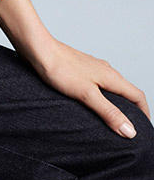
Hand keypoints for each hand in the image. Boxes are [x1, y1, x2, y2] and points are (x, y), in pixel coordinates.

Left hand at [28, 37, 149, 137]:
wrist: (37, 48)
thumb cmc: (60, 68)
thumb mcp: (87, 95)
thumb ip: (109, 112)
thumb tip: (131, 131)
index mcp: (112, 76)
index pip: (138, 96)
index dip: (144, 113)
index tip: (144, 129)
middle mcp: (105, 70)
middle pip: (126, 91)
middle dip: (131, 109)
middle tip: (127, 126)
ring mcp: (91, 67)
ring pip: (111, 86)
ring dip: (115, 101)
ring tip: (109, 117)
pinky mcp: (78, 67)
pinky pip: (96, 83)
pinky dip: (99, 95)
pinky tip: (88, 101)